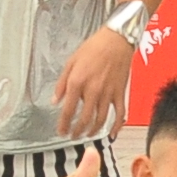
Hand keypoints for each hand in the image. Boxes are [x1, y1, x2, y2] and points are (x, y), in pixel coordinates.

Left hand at [52, 21, 135, 136]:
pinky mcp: (120, 93)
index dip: (63, 124)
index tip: (61, 131)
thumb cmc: (94, 48)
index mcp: (78, 82)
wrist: (116, 40)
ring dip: (92, 130)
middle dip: (77, 131)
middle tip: (73, 136)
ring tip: (87, 135)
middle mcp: (92, 90)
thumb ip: (61, 84)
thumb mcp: (70, 62)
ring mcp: (108, 93)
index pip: (68, 110)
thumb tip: (56, 100)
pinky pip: (119, 113)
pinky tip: (112, 133)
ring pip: (100, 119)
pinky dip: (116, 126)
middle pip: (84, 118)